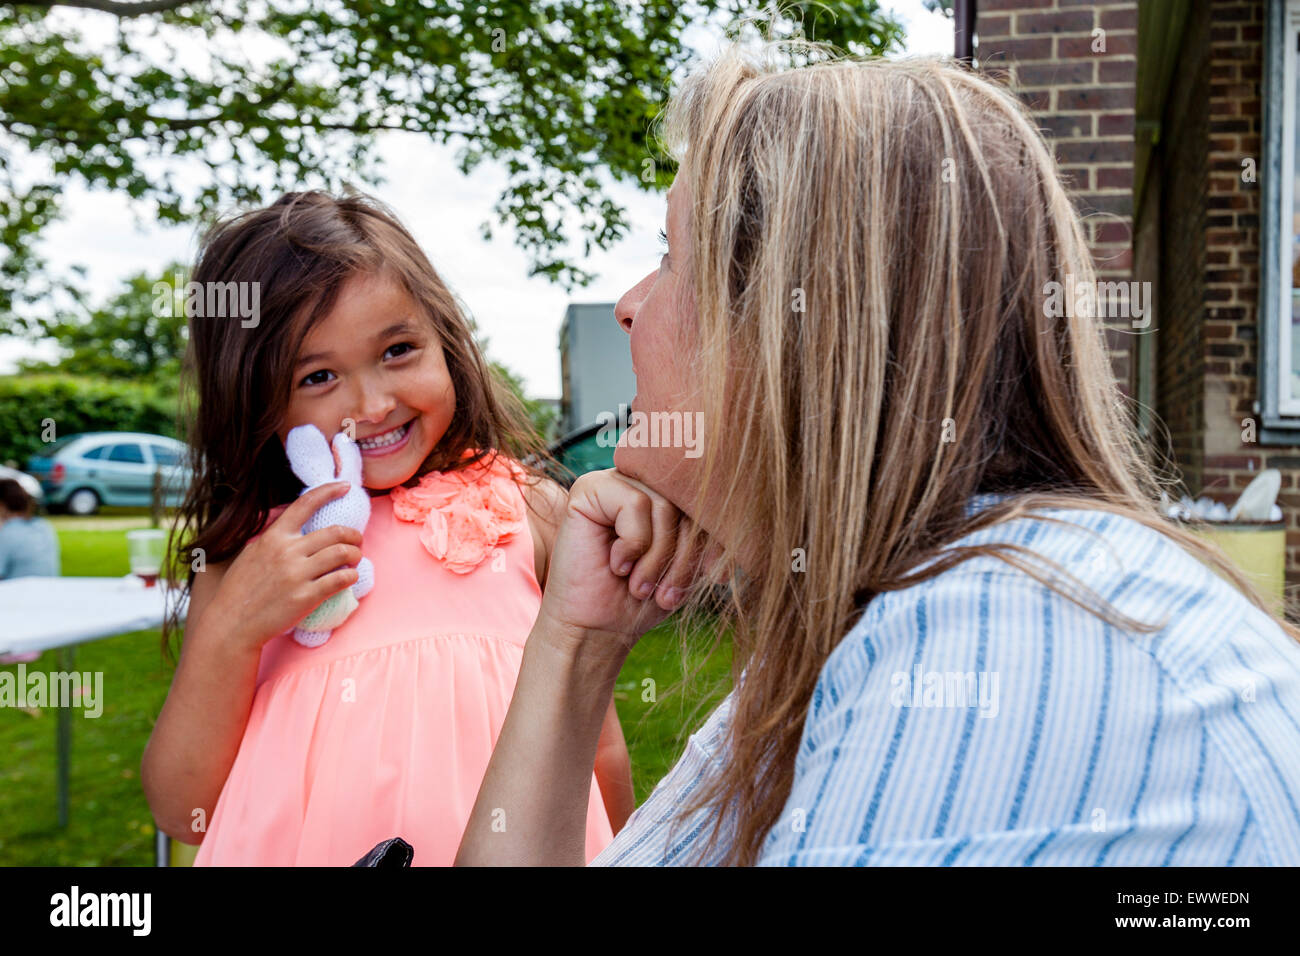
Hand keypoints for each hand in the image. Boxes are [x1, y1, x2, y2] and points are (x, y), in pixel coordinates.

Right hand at [212, 481, 362, 652]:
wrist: (232, 624)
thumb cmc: (240, 590)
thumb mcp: (251, 553)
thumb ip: (272, 537)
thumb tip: (288, 521)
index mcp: (273, 538)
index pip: (304, 504)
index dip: (328, 491)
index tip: (345, 486)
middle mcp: (287, 552)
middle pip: (335, 531)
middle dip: (353, 535)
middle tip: (357, 541)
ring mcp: (297, 574)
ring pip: (343, 553)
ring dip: (356, 555)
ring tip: (355, 560)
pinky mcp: (306, 596)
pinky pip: (341, 579)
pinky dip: (352, 576)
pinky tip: (350, 578)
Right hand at [536, 468, 705, 655]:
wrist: (594, 629)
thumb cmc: (639, 598)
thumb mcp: (687, 563)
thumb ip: (707, 534)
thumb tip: (738, 518)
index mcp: (665, 492)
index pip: (706, 500)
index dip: (716, 539)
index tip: (718, 578)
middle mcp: (640, 479)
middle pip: (686, 500)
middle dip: (687, 554)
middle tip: (669, 595)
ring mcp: (613, 481)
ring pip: (664, 504)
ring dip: (659, 556)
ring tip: (641, 586)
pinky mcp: (588, 489)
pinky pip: (635, 504)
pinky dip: (634, 544)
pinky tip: (617, 565)